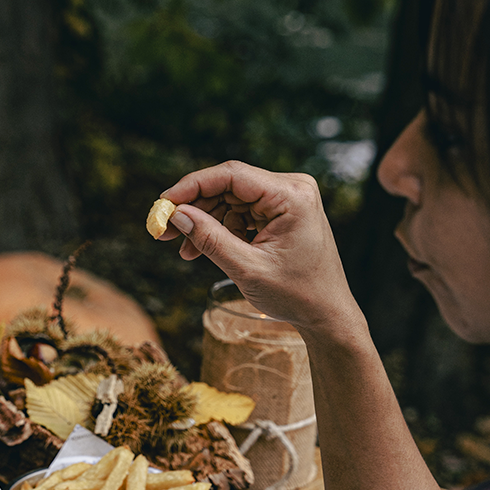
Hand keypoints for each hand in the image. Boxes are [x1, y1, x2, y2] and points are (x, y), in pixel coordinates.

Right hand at [160, 160, 359, 333]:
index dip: (192, 186)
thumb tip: (177, 215)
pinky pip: (241, 213)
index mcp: (291, 195)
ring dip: (205, 222)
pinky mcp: (281, 213)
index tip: (163, 203)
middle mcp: (291, 189)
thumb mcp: (247, 268)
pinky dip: (220, 230)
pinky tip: (202, 249)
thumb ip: (210, 239)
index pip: (232, 176)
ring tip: (184, 249)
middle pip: (229, 186)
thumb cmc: (296, 294)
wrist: (325, 313)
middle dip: (194, 208)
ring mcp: (287, 200)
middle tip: (164, 230)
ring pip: (231, 200)